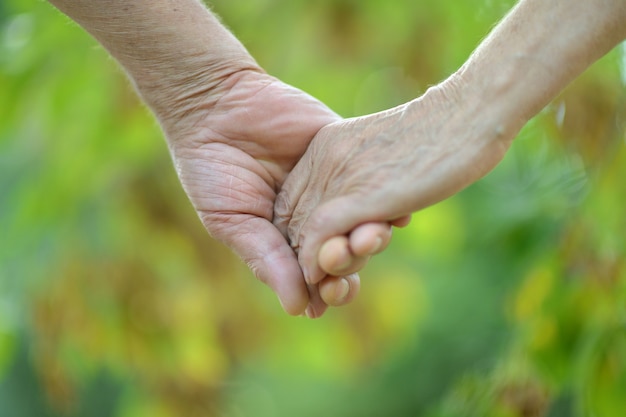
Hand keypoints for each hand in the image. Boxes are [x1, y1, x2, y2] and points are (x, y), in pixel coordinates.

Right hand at [164, 69, 391, 316]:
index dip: (327, 288)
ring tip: (372, 240)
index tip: (328, 298)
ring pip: (363, 218)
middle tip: (346, 263)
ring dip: (373, 236)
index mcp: (287, 238)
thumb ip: (265, 260)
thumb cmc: (213, 169)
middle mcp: (315, 215)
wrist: (217, 106)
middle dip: (351, 263)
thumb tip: (297, 309)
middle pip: (345, 250)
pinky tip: (396, 214)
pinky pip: (374, 175)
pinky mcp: (345, 150)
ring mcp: (333, 184)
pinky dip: (389, 195)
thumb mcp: (232, 221)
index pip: (316, 272)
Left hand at [274, 80, 514, 285]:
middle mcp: (324, 158)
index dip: (299, 233)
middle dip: (302, 255)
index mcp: (325, 144)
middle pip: (295, 217)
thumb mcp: (383, 151)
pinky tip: (319, 278)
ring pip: (306, 230)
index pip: (293, 198)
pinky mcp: (362, 194)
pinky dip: (314, 260)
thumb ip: (362, 174)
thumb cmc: (437, 134)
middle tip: (315, 282)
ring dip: (312, 265)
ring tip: (322, 286)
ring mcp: (341, 176)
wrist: (467, 114)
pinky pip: (321, 233)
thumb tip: (361, 211)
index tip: (314, 257)